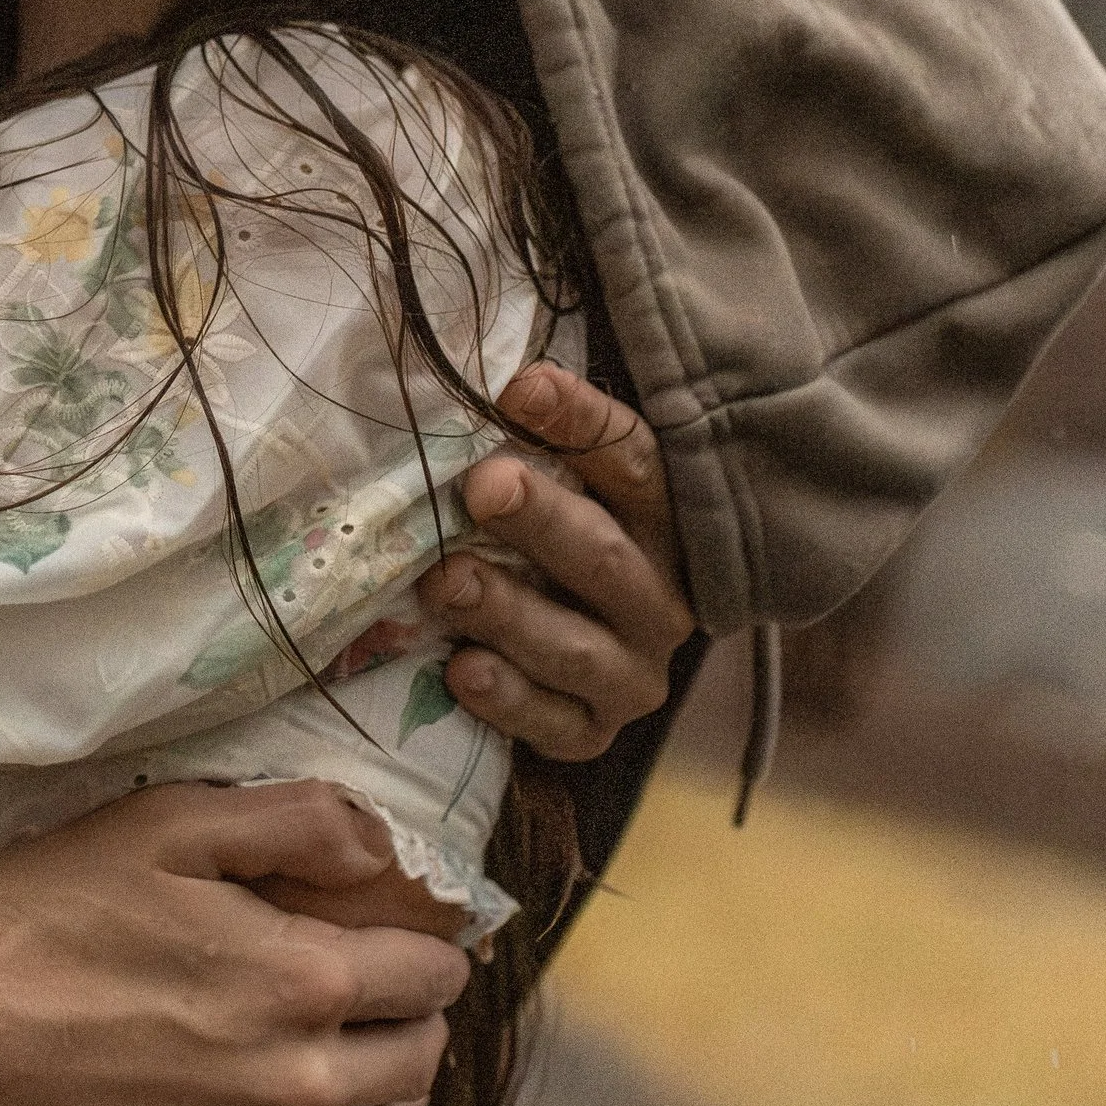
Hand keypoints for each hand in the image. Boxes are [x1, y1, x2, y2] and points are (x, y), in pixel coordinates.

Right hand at [0, 781, 467, 1105]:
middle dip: (413, 1026)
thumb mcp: (164, 823)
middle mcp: (294, 1086)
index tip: (410, 946)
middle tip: (384, 1006)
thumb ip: (294, 821)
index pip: (426, 976)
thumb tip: (386, 846)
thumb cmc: (39, 913)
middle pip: (414, 1065)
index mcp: (300, 980)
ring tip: (364, 1078)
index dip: (428, 952)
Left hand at [418, 363, 693, 761]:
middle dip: (542, 521)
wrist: (565, 664)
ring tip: (445, 580)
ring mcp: (632, 673)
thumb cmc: (545, 546)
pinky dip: (508, 700)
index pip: (634, 464)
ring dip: (508, 611)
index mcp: (661, 523)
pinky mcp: (594, 732)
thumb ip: (529, 443)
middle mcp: (660, 599)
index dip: (582, 423)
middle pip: (604, 557)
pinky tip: (461, 670)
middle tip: (482, 485)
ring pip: (575, 646)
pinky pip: (554, 723)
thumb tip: (479, 374)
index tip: (519, 388)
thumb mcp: (553, 487)